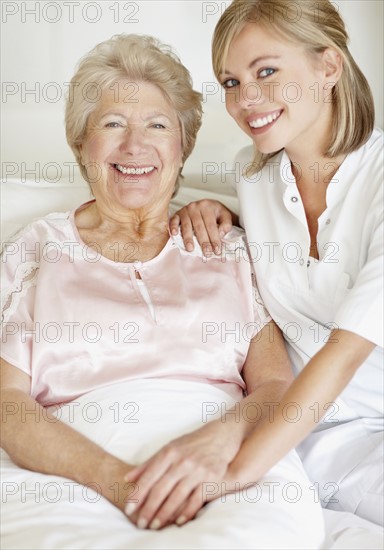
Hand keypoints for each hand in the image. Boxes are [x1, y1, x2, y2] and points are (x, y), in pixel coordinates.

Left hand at [123, 420, 241, 529]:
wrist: (221, 437)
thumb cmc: (191, 443)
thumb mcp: (169, 448)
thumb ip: (149, 464)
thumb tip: (128, 478)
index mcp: (169, 453)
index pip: (149, 477)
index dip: (137, 494)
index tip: (128, 509)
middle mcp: (182, 461)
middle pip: (161, 489)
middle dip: (148, 508)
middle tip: (139, 523)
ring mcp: (197, 470)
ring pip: (177, 496)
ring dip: (164, 513)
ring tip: (154, 526)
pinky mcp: (210, 478)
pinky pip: (196, 499)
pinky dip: (187, 512)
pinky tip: (177, 522)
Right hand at [169, 200, 233, 254]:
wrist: (207, 205)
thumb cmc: (215, 212)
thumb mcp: (225, 216)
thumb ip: (226, 225)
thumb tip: (220, 234)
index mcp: (208, 206)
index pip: (211, 226)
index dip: (214, 239)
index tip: (216, 250)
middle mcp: (195, 207)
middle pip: (199, 227)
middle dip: (203, 242)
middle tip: (206, 253)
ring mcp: (185, 210)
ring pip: (187, 226)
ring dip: (188, 238)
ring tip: (191, 249)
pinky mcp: (178, 214)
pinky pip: (174, 220)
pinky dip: (173, 227)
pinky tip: (175, 234)